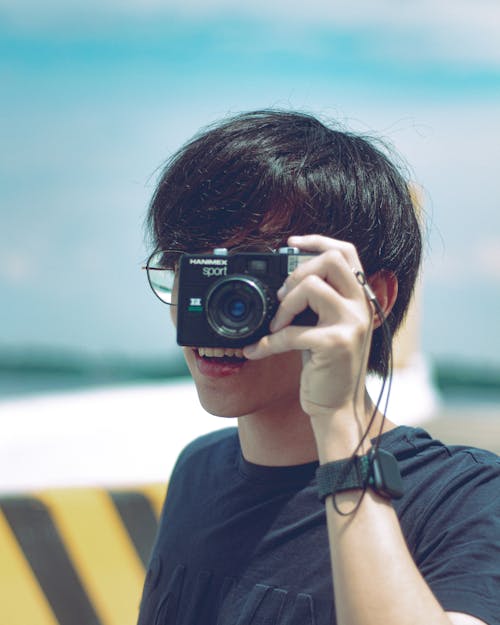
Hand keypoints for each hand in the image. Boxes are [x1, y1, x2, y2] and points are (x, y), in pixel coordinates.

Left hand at [243, 235, 376, 423]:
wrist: (338, 405)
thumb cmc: (327, 364)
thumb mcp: (326, 325)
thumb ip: (317, 301)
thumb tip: (284, 280)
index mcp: (359, 297)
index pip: (346, 251)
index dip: (318, 240)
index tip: (291, 242)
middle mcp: (361, 306)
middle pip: (331, 260)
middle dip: (298, 271)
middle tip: (283, 295)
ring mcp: (352, 324)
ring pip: (312, 287)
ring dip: (284, 306)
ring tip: (275, 326)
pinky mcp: (335, 344)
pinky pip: (292, 331)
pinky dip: (268, 343)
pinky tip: (257, 351)